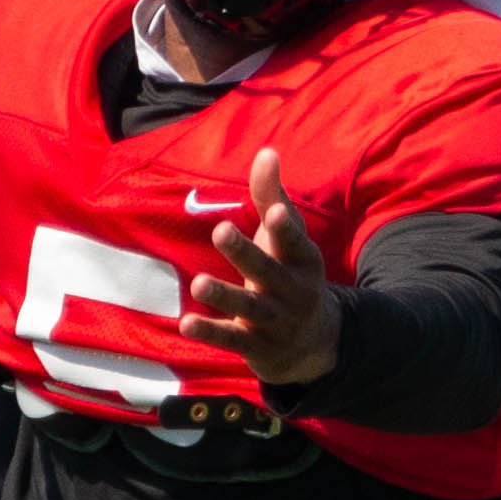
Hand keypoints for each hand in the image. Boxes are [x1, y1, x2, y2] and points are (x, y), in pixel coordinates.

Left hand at [177, 147, 344, 388]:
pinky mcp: (258, 348)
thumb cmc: (289, 274)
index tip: (272, 212)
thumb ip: (272, 197)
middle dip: (246, 253)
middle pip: (268, 271)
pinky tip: (186, 323)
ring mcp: (276, 322)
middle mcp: (293, 291)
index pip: (293, 241)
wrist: (314, 343)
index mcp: (302, 260)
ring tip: (198, 283)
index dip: (284, 227)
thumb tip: (266, 152)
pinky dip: (211, 333)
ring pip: (250, 308)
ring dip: (225, 296)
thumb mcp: (285, 240)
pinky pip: (233, 340)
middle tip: (220, 231)